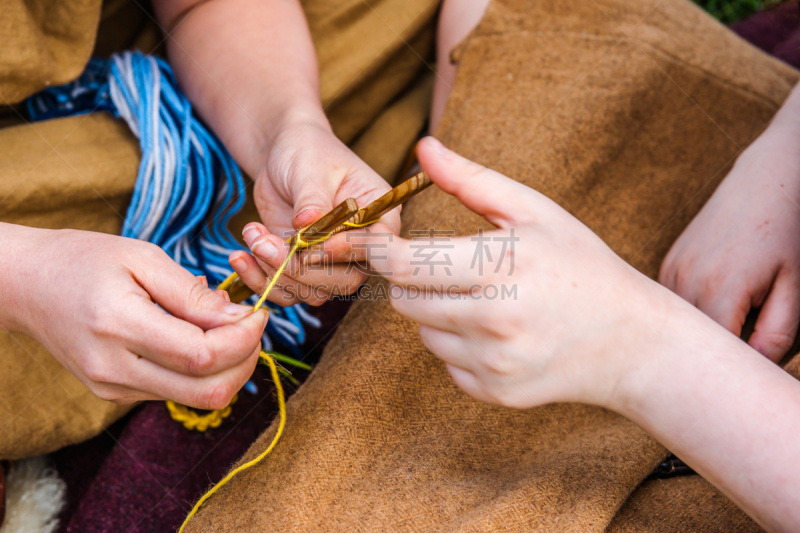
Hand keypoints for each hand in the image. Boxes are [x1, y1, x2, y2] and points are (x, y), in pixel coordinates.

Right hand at [0, 225, 266, 408]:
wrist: (26, 285)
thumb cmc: (84, 260)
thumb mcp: (142, 257)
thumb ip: (192, 294)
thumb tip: (239, 319)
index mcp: (120, 326)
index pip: (203, 356)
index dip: (244, 338)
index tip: (258, 312)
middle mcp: (115, 369)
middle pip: (208, 392)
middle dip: (246, 361)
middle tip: (252, 326)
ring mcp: (114, 388)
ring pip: (196, 398)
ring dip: (228, 368)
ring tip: (226, 328)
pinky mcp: (115, 394)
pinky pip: (176, 392)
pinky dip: (201, 371)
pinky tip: (198, 338)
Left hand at [229, 118, 401, 305]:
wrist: (282, 155)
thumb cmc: (307, 152)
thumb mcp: (311, 168)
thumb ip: (313, 198)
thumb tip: (308, 224)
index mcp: (379, 218)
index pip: (375, 249)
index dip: (345, 252)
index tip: (310, 242)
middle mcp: (360, 248)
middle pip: (343, 281)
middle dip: (300, 269)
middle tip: (265, 243)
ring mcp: (332, 262)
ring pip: (312, 292)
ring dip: (276, 274)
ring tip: (251, 240)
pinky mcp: (303, 269)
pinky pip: (287, 291)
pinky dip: (261, 279)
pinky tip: (241, 256)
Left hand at [360, 137, 673, 408]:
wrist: (633, 343)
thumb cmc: (582, 265)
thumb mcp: (535, 211)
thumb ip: (472, 180)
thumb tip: (423, 147)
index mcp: (500, 268)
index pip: (404, 265)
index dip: (376, 250)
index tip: (367, 240)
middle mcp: (493, 322)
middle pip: (404, 301)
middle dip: (412, 280)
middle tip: (449, 267)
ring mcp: (494, 363)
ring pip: (423, 333)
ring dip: (438, 313)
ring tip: (487, 300)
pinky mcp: (495, 392)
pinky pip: (448, 363)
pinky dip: (460, 345)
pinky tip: (499, 333)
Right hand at [659, 128, 799, 362]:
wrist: (765, 180)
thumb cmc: (788, 233)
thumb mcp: (796, 285)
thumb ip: (778, 334)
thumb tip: (755, 368)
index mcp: (720, 289)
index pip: (717, 355)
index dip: (734, 370)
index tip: (748, 377)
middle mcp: (685, 279)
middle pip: (692, 341)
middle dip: (716, 354)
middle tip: (742, 351)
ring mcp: (670, 270)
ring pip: (680, 325)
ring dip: (702, 332)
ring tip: (732, 324)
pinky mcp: (667, 264)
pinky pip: (674, 305)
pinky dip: (692, 313)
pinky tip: (717, 301)